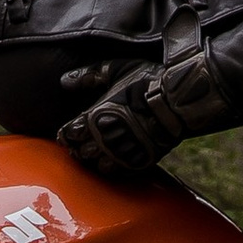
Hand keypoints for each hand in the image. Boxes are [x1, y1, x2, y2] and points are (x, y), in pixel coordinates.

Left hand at [57, 40, 232, 180]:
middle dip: (78, 147)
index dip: (66, 134)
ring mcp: (121, 153)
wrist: (177, 103)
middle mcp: (104, 139)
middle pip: (80, 152)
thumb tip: (65, 80)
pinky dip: (111, 167)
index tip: (69, 131)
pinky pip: (116, 172)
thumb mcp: (116, 70)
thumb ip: (88, 75)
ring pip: (96, 166)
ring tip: (96, 151)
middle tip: (81, 142)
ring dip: (93, 159)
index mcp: (95, 117)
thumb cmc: (146, 83)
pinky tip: (112, 159)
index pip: (69, 134)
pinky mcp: (137, 162)